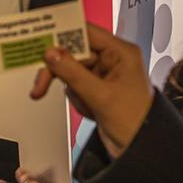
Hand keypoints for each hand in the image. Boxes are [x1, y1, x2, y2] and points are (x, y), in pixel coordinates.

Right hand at [31, 23, 153, 157]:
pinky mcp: (96, 89)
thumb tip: (51, 54)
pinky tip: (90, 110)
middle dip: (60, 71)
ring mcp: (103, 75)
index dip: (62, 34)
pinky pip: (74, 86)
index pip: (86, 32)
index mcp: (121, 52)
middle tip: (42, 83)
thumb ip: (73, 73)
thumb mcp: (102, 96)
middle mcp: (112, 60)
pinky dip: (77, 99)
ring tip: (85, 104)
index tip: (41, 40)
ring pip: (70, 70)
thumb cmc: (137, 123)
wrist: (141, 150)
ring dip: (72, 90)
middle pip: (73, 53)